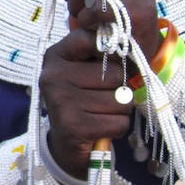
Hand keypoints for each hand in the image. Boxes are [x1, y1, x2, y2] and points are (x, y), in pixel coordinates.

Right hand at [38, 27, 134, 178]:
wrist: (66, 144)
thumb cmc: (83, 100)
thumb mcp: (85, 71)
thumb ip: (101, 54)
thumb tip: (131, 44)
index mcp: (56, 56)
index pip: (94, 39)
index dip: (113, 52)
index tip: (110, 64)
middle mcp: (53, 75)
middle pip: (115, 73)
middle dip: (119, 89)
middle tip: (103, 98)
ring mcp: (61, 100)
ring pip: (120, 99)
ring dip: (119, 111)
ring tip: (101, 114)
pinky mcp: (73, 125)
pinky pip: (119, 122)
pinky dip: (117, 128)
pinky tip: (101, 128)